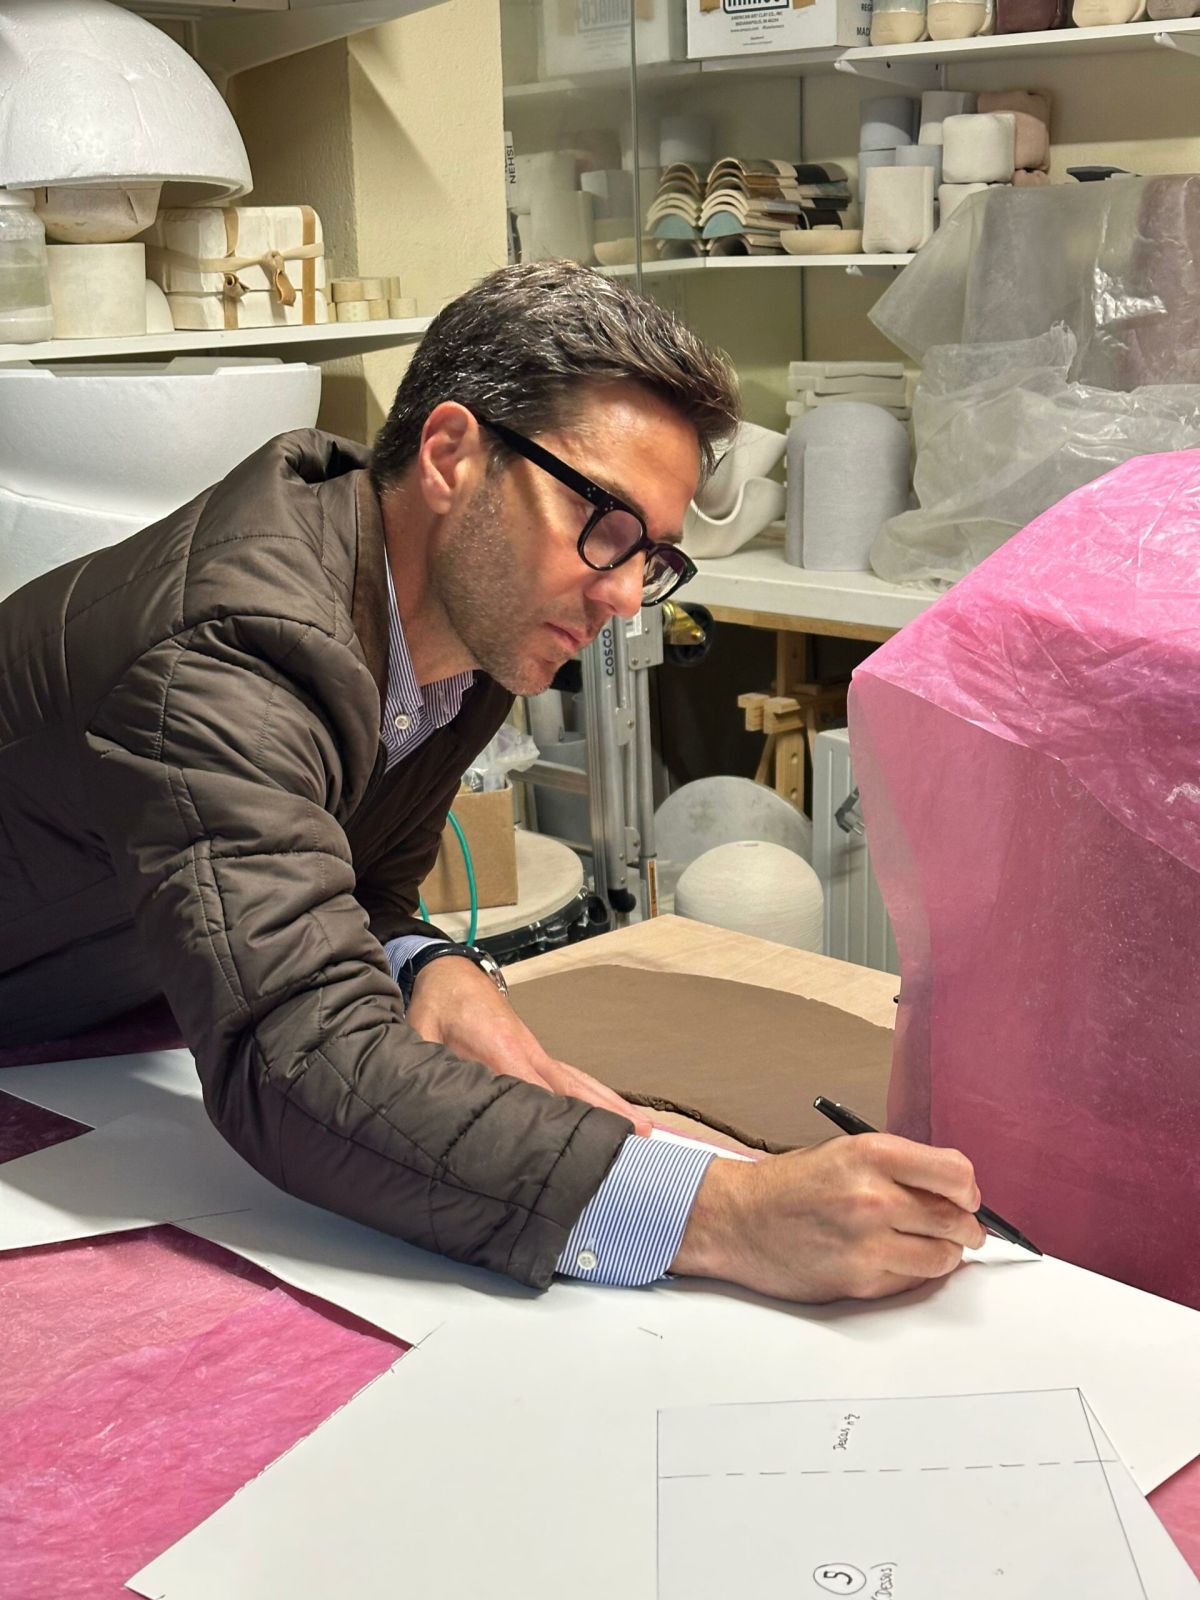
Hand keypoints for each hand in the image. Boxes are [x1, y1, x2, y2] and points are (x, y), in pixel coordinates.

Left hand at [405, 953, 652, 1134]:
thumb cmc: (437, 1008)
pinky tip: (623, 1114)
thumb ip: (425, 1069)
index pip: (532, 1091)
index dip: (553, 1121)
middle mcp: (529, 1053)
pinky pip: (577, 1079)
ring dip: (613, 1108)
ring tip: (647, 1133)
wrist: (452, 974)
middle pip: (573, 1090)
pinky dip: (603, 1097)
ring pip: (582, 1084)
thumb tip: (419, 1106)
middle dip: (603, 1118)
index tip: (575, 1152)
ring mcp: (539, 1054)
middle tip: (638, 1145)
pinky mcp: (540, 1057)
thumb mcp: (420, 1036)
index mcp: (499, 1049)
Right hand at [669, 1131, 985, 1302]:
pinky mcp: (860, 1280)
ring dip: (946, 1253)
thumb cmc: (790, 1185)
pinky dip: (914, 1272)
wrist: (738, 1219)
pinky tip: (896, 1259)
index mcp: (872, 1154)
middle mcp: (874, 1196)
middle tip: (963, 1229)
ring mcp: (868, 1242)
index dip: (968, 1190)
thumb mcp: (845, 1153)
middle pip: (957, 1219)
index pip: (955, 1173)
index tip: (966, 1197)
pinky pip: (913, 1280)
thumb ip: (899, 1167)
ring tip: (931, 1246)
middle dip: (967, 1227)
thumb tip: (955, 1191)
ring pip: (943, 1257)